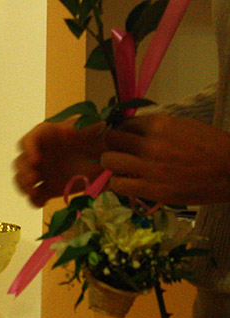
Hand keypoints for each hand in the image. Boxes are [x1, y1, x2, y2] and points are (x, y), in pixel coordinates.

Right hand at [14, 120, 106, 206]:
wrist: (109, 160)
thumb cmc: (103, 141)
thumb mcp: (97, 130)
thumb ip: (89, 126)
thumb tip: (78, 127)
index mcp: (48, 137)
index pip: (29, 140)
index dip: (28, 150)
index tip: (36, 160)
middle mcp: (40, 154)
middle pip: (21, 162)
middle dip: (23, 171)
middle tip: (33, 179)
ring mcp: (43, 173)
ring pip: (22, 180)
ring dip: (24, 187)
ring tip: (34, 192)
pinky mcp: (49, 189)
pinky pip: (34, 197)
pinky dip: (34, 201)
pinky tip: (42, 203)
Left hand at [103, 113, 229, 204]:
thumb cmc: (211, 147)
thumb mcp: (184, 127)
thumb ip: (158, 129)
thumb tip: (134, 130)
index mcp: (161, 124)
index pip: (124, 123)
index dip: (121, 131)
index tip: (124, 138)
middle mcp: (152, 143)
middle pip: (111, 139)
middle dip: (112, 145)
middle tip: (118, 152)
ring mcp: (150, 167)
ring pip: (109, 161)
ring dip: (111, 164)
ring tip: (121, 168)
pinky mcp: (152, 189)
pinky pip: (119, 185)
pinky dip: (118, 183)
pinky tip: (127, 183)